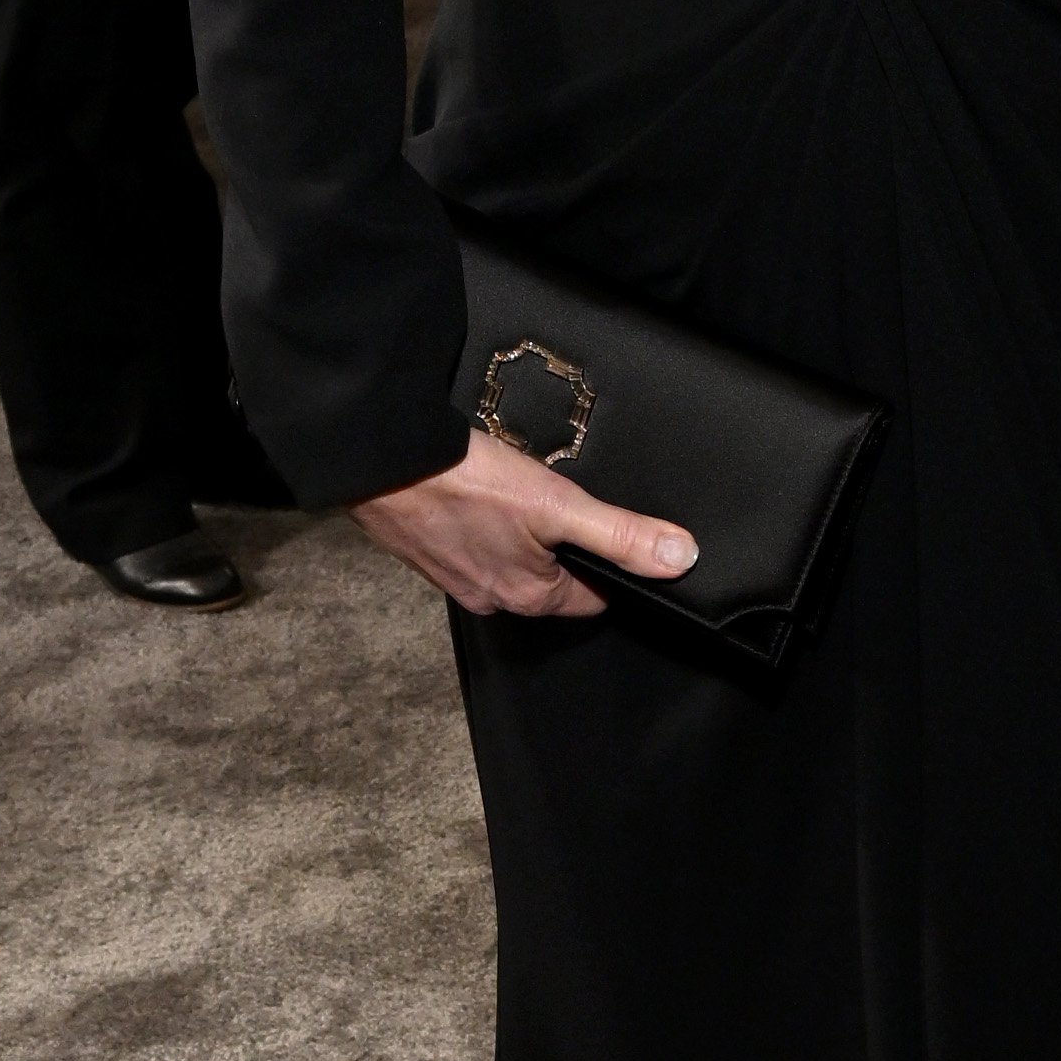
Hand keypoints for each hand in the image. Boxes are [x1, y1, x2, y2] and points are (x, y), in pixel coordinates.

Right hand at [351, 422, 697, 620]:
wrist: (381, 461)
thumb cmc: (464, 483)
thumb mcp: (558, 505)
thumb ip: (620, 534)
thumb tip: (679, 558)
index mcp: (530, 596)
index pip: (593, 599)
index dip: (613, 569)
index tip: (618, 540)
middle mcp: (492, 597)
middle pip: (553, 582)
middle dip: (568, 551)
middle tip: (572, 508)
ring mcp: (456, 577)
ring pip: (512, 562)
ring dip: (526, 536)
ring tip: (528, 496)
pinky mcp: (428, 550)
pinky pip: (476, 545)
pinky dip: (488, 525)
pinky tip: (486, 495)